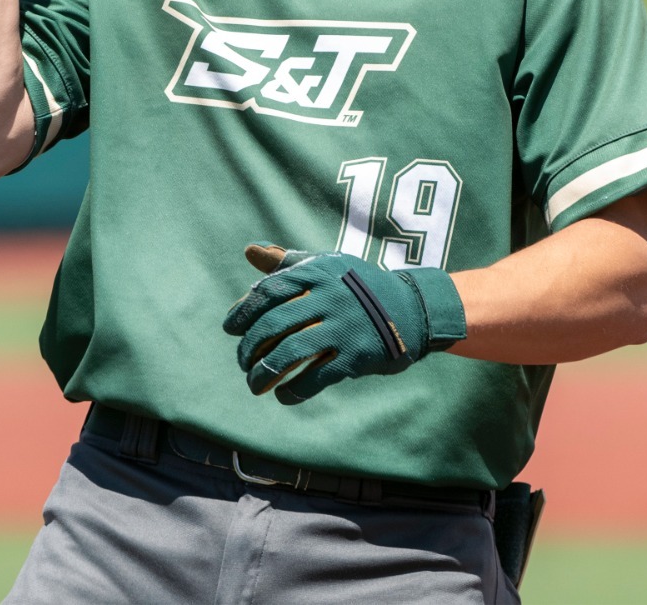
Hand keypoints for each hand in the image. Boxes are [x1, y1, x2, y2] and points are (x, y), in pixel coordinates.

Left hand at [222, 243, 467, 403]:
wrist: (414, 309)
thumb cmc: (362, 288)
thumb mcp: (330, 267)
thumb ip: (289, 262)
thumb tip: (250, 250)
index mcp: (319, 273)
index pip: (268, 291)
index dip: (243, 312)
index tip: (231, 329)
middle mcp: (331, 296)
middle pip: (273, 325)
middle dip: (249, 348)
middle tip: (243, 362)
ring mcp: (345, 326)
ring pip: (289, 353)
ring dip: (263, 374)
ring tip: (254, 385)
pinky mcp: (357, 354)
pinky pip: (316, 378)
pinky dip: (294, 391)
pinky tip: (284, 396)